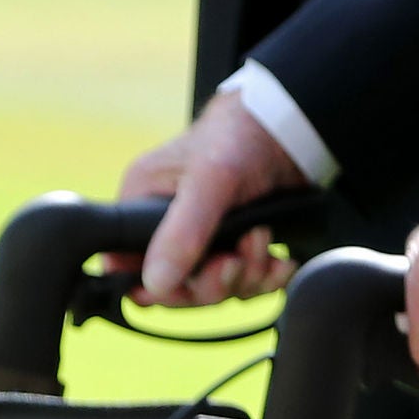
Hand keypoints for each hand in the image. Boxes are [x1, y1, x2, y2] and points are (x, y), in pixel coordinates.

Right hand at [119, 90, 307, 304]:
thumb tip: (156, 283)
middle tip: (236, 260)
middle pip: (177, 286)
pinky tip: (279, 261)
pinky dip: (265, 277)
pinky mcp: (234, 245)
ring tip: (262, 241)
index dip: (159, 286)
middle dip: (214, 281)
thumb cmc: (237, 138)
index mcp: (141, 203)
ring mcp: (202, 238)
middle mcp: (166, 224)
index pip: (129, 266)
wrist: (289, 130)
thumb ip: (182, 232)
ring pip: (215, 288)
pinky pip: (244, 282)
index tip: (190, 285)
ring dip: (245, 274)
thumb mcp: (209, 181)